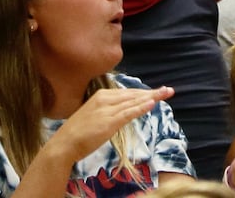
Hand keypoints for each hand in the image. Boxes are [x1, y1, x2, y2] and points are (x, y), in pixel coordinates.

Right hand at [45, 86, 174, 166]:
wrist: (65, 143)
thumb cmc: (78, 133)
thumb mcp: (95, 117)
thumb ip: (108, 112)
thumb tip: (122, 111)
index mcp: (101, 96)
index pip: (127, 93)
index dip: (144, 92)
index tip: (157, 92)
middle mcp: (105, 99)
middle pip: (133, 94)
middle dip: (152, 92)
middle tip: (169, 90)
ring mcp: (107, 110)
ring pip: (133, 101)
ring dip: (152, 97)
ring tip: (166, 93)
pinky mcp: (109, 121)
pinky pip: (129, 113)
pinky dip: (141, 107)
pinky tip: (152, 103)